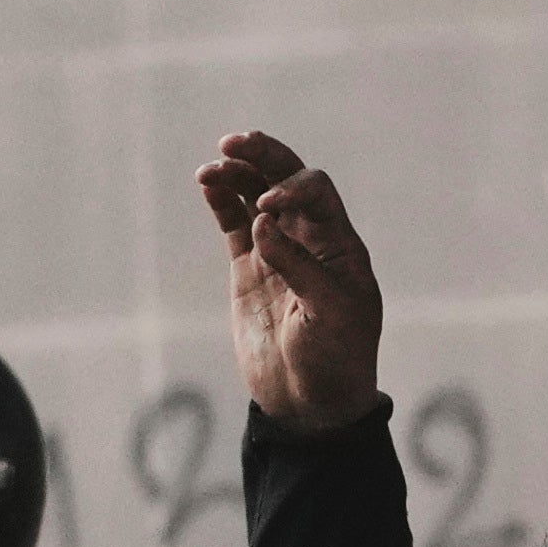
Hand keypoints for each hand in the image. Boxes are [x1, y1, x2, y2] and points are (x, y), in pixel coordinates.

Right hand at [196, 131, 385, 433]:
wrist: (311, 404)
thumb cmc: (336, 361)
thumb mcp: (329, 315)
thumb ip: (298, 266)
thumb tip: (261, 223)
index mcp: (340, 246)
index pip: (316, 192)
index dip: (292, 186)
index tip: (268, 206)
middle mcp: (310, 240)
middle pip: (285, 179)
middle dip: (262, 156)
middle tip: (233, 142)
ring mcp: (277, 251)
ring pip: (253, 196)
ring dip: (234, 176)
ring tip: (209, 171)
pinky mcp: (250, 270)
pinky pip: (232, 223)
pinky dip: (221, 201)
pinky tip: (207, 185)